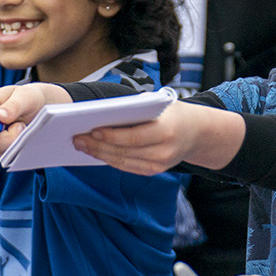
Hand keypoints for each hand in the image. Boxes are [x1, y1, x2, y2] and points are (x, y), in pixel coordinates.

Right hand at [0, 83, 71, 161]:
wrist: (42, 108)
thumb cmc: (30, 98)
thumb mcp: (25, 96)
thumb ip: (13, 106)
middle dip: (4, 139)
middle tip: (20, 126)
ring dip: (12, 143)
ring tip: (23, 127)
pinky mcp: (3, 148)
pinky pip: (5, 156)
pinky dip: (16, 149)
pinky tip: (24, 137)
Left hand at [72, 101, 244, 174]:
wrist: (197, 132)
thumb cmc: (171, 112)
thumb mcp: (158, 105)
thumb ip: (135, 110)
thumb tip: (102, 114)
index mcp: (166, 131)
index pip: (133, 137)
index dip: (110, 136)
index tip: (91, 130)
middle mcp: (164, 151)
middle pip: (124, 151)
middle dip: (98, 145)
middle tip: (77, 138)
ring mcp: (159, 165)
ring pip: (122, 161)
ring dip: (99, 154)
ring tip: (81, 145)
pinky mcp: (154, 171)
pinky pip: (127, 167)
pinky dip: (109, 159)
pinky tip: (96, 152)